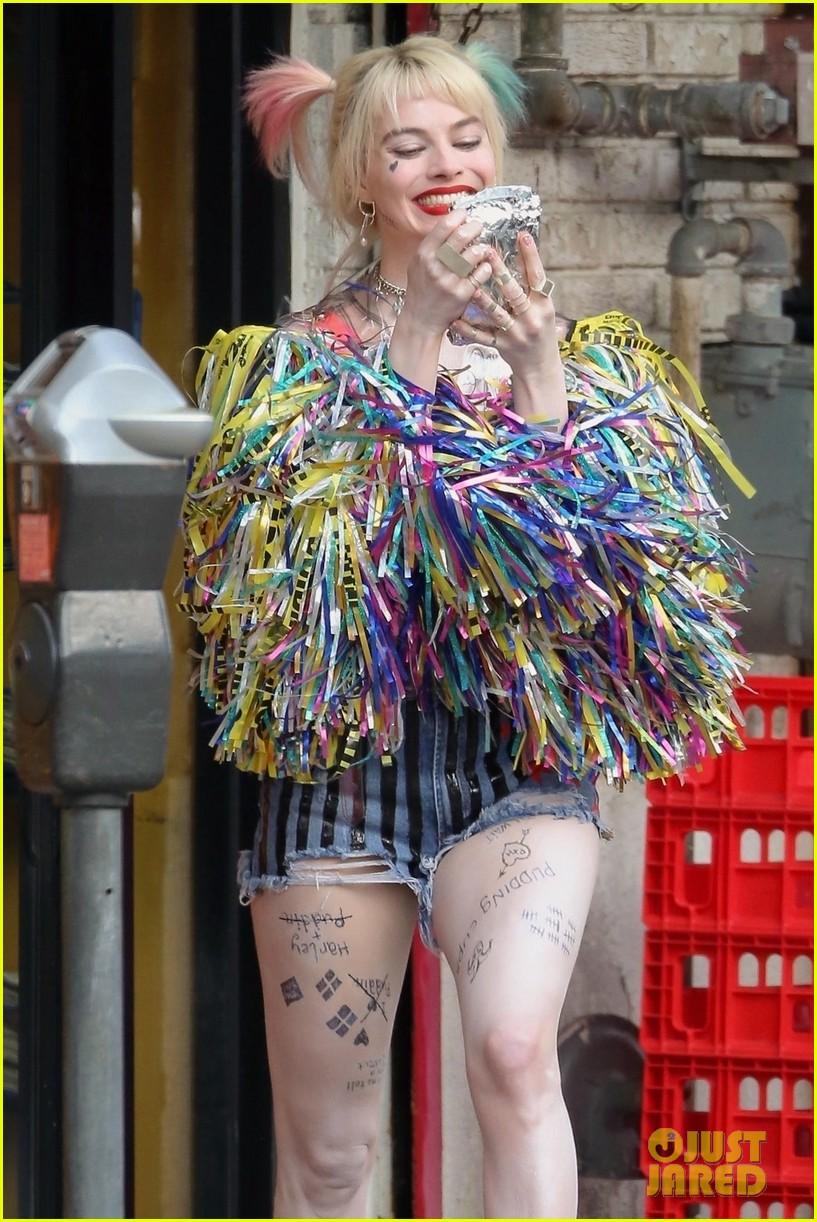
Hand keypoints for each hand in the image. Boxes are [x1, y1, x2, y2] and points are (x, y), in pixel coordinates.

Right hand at [401, 211, 493, 336]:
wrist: (421, 319)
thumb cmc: (421, 288)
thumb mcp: (418, 263)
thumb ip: (432, 244)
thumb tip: (451, 221)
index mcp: (424, 254)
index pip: (445, 225)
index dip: (459, 215)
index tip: (466, 215)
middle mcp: (435, 266)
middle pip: (462, 236)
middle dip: (475, 226)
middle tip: (479, 226)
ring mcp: (449, 280)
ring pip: (474, 253)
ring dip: (481, 248)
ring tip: (481, 250)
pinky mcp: (462, 294)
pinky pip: (481, 273)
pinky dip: (485, 267)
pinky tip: (483, 267)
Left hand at [448, 232, 560, 378]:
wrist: (540, 367)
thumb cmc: (541, 331)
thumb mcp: (543, 309)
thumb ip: (532, 288)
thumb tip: (522, 255)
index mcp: (544, 305)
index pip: (538, 276)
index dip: (531, 256)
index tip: (523, 235)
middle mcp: (531, 318)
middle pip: (515, 292)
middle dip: (501, 273)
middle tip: (487, 253)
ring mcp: (516, 333)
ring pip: (497, 314)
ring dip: (483, 300)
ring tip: (471, 286)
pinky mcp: (502, 346)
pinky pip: (482, 336)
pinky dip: (468, 329)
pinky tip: (456, 320)